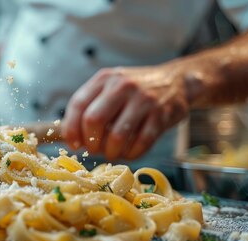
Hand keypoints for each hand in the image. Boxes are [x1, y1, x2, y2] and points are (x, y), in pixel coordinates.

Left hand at [61, 66, 189, 159]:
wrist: (177, 81)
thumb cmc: (135, 91)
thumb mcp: (111, 88)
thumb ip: (91, 106)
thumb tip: (70, 138)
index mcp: (104, 79)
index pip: (78, 105)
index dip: (71, 129)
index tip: (74, 144)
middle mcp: (122, 85)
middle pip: (94, 120)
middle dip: (91, 142)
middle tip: (94, 150)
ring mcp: (144, 99)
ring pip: (117, 135)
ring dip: (111, 152)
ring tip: (112, 154)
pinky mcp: (161, 114)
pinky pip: (141, 142)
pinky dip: (132, 154)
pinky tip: (129, 153)